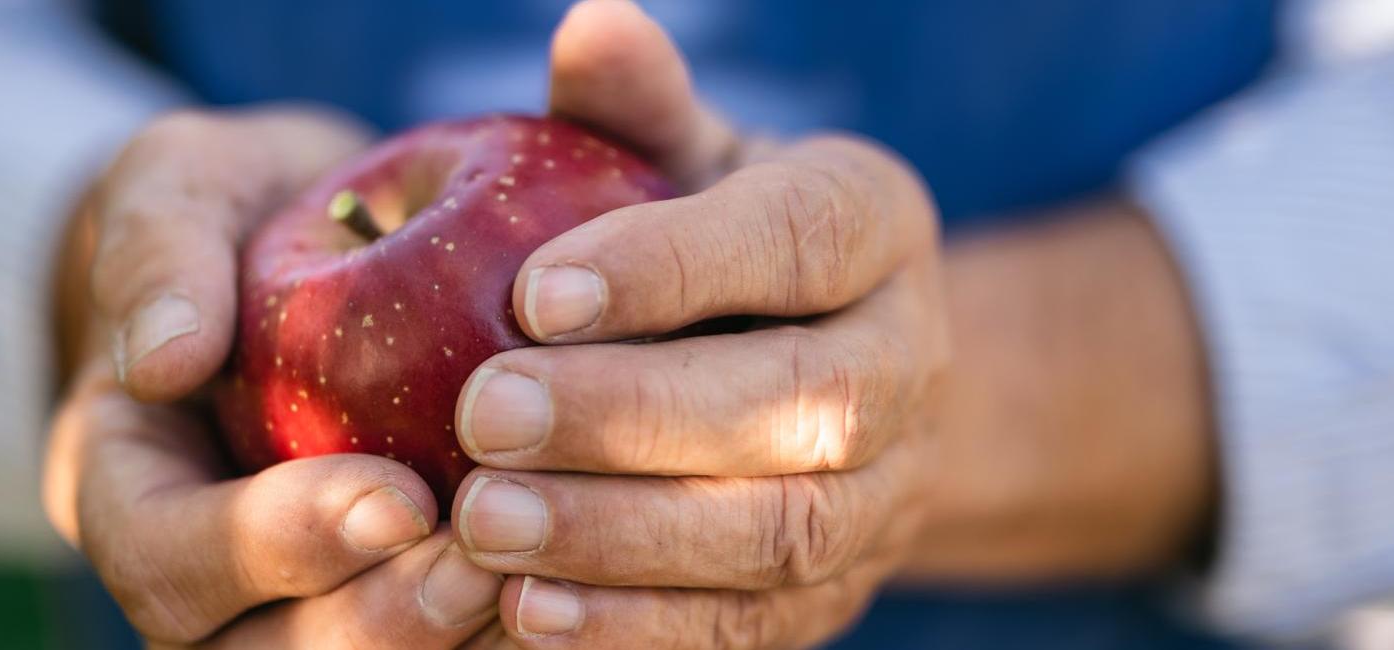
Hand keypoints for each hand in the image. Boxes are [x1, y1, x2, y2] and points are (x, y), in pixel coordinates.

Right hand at [43, 109, 506, 647]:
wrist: (325, 241)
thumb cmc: (239, 207)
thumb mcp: (182, 187)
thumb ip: (159, 252)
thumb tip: (163, 360)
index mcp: (129, 491)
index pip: (166, 559)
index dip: (272, 547)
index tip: (394, 498)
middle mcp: (207, 580)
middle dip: (380, 621)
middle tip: (485, 561)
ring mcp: (298, 603)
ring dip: (450, 636)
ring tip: (548, 572)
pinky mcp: (394, 595)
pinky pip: (446, 640)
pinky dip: (512, 624)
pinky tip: (589, 579)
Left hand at [450, 2, 947, 646]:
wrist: (833, 373)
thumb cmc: (718, 241)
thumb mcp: (689, 159)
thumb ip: (639, 111)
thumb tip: (592, 28)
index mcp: (876, 224)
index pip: (797, 240)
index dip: (673, 269)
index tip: (531, 293)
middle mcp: (910, 359)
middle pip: (804, 401)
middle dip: (636, 417)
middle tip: (482, 416)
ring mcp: (888, 492)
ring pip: (782, 530)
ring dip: (627, 537)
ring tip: (486, 526)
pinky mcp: (836, 594)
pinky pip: (754, 626)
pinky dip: (642, 630)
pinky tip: (528, 615)